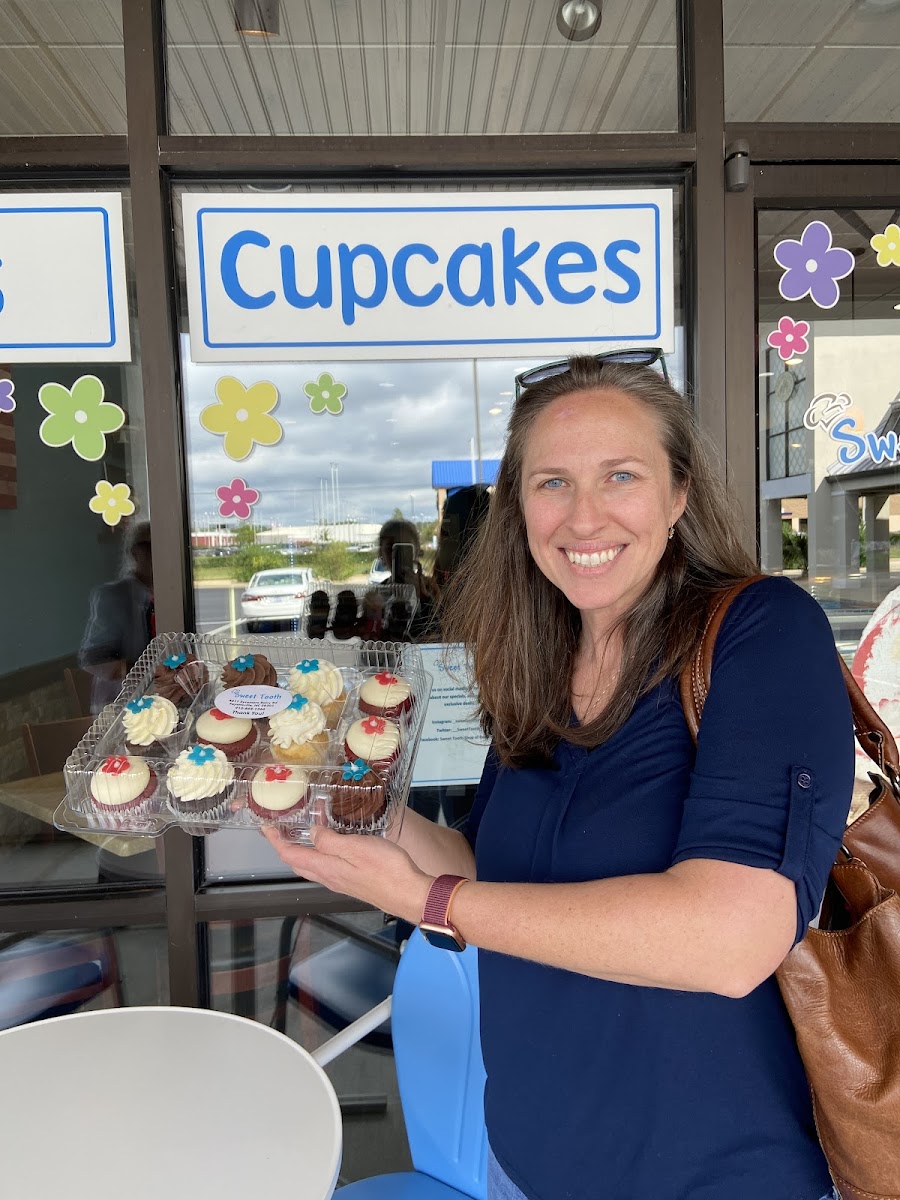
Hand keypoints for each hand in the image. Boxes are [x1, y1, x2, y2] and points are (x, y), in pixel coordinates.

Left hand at [261, 825, 433, 924]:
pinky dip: (320, 853)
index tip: (266, 826)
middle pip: (298, 863)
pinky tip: (331, 844)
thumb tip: (311, 832)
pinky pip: (327, 866)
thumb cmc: (386, 869)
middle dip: (285, 846)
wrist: (410, 894)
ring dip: (302, 849)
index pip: (291, 855)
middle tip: (281, 828)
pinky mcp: (353, 882)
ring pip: (312, 866)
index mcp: (326, 868)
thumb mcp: (355, 848)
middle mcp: (329, 878)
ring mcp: (341, 882)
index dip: (275, 841)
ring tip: (304, 831)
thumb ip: (329, 841)